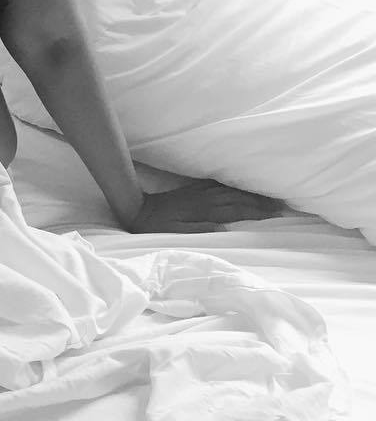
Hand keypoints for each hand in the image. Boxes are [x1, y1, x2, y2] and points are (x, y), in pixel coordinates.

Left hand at [127, 179, 285, 233]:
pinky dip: (233, 186)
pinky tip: (240, 187)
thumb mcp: (178, 234)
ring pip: (231, 190)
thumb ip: (201, 231)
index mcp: (204, 210)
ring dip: (250, 192)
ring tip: (269, 195)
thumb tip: (224, 229)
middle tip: (283, 203)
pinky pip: (219, 186)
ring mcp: (199, 192)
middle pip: (238, 197)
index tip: (278, 212)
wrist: (138, 210)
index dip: (258, 210)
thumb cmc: (158, 227)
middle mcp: (205, 198)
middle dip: (261, 200)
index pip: (237, 209)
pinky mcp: (193, 190)